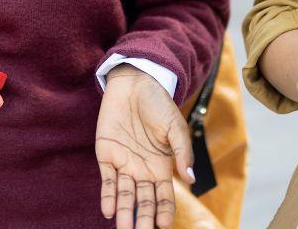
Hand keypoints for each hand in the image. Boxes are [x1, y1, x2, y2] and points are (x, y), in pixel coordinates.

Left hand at [95, 65, 193, 228]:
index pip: (164, 196)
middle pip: (144, 201)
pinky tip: (109, 211)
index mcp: (163, 166)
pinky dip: (108, 196)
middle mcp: (143, 170)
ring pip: (125, 195)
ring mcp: (124, 164)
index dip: (164, 211)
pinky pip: (107, 180)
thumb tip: (191, 178)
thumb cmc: (158, 104)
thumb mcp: (175, 127)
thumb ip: (182, 152)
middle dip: (143, 219)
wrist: (134, 83)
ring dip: (124, 213)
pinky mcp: (106, 155)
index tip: (164, 225)